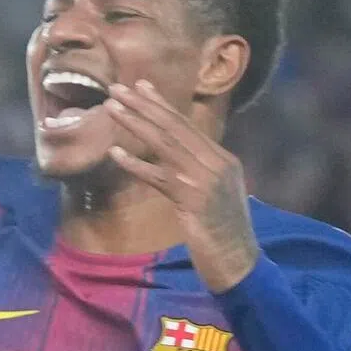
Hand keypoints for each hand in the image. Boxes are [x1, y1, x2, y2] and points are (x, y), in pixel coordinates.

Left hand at [105, 79, 259, 292]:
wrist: (240, 264)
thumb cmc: (226, 235)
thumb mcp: (217, 196)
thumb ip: (201, 174)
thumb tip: (178, 158)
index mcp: (224, 160)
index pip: (187, 126)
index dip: (161, 105)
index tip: (140, 86)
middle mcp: (217, 164)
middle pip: (175, 127)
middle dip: (144, 105)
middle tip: (117, 88)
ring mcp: (206, 181)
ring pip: (165, 144)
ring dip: (135, 124)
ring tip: (111, 108)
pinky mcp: (193, 201)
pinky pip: (158, 177)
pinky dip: (136, 164)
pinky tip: (115, 153)